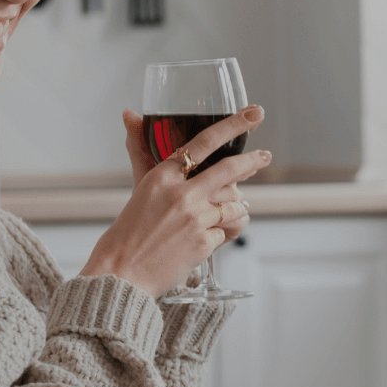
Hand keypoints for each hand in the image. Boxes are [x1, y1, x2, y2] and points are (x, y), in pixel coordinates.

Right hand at [81, 106, 266, 294]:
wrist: (121, 273)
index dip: (232, 125)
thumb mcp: (138, 187)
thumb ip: (141, 152)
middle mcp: (181, 194)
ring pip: (233, 204)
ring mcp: (195, 219)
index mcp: (161, 177)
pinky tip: (214, 235)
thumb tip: (129, 113)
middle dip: (253, 161)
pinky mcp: (204, 243)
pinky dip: (224, 232)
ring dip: (237, 206)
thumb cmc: (127, 232)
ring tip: (233, 208)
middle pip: (229, 169)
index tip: (252, 114)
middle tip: (265, 157)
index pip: (203, 143)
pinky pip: (227, 231)